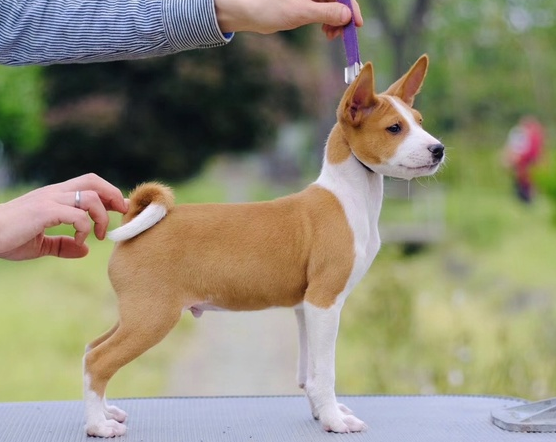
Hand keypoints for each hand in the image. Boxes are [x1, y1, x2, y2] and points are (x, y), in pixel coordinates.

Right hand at [0, 173, 127, 260]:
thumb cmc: (7, 239)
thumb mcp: (40, 245)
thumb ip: (62, 245)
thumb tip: (85, 250)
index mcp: (54, 196)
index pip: (88, 184)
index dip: (109, 194)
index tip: (119, 209)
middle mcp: (54, 193)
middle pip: (93, 181)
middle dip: (113, 195)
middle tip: (121, 213)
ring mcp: (49, 200)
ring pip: (90, 197)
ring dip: (101, 216)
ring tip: (98, 234)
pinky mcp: (44, 211)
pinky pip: (77, 214)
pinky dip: (85, 227)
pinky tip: (81, 239)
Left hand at [214, 0, 362, 37]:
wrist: (246, 11)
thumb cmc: (268, 8)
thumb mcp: (300, 12)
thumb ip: (326, 13)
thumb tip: (347, 16)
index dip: (352, 8)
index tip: (355, 25)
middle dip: (343, 17)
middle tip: (340, 35)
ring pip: (332, 6)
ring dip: (336, 21)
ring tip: (330, 35)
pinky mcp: (304, 3)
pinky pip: (323, 10)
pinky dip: (327, 21)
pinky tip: (326, 31)